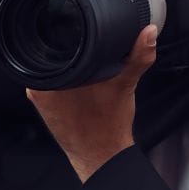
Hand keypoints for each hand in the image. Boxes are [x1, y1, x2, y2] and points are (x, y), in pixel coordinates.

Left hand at [28, 25, 158, 181]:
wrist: (102, 157)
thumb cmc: (108, 126)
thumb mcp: (125, 84)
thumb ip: (138, 56)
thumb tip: (148, 32)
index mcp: (52, 78)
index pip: (51, 43)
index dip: (70, 36)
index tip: (88, 40)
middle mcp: (40, 88)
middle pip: (52, 55)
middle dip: (73, 52)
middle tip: (93, 61)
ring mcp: (41, 98)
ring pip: (55, 69)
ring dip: (70, 67)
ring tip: (88, 77)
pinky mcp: (46, 107)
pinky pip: (55, 84)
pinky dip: (68, 82)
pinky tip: (83, 90)